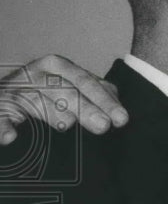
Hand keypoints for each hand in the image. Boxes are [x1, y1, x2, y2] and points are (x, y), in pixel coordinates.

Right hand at [0, 55, 127, 143]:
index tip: (121, 119)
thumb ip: (96, 94)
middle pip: (65, 91)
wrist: (4, 96)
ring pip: (38, 103)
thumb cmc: (45, 93)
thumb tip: (118, 113)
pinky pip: (1, 118)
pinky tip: (10, 137)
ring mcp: (15, 90)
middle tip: (103, 125)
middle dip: (86, 108)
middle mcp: (37, 74)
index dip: (105, 100)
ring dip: (53, 115)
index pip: (86, 82)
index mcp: (58, 66)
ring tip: (66, 125)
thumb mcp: (70, 87)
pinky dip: (3, 128)